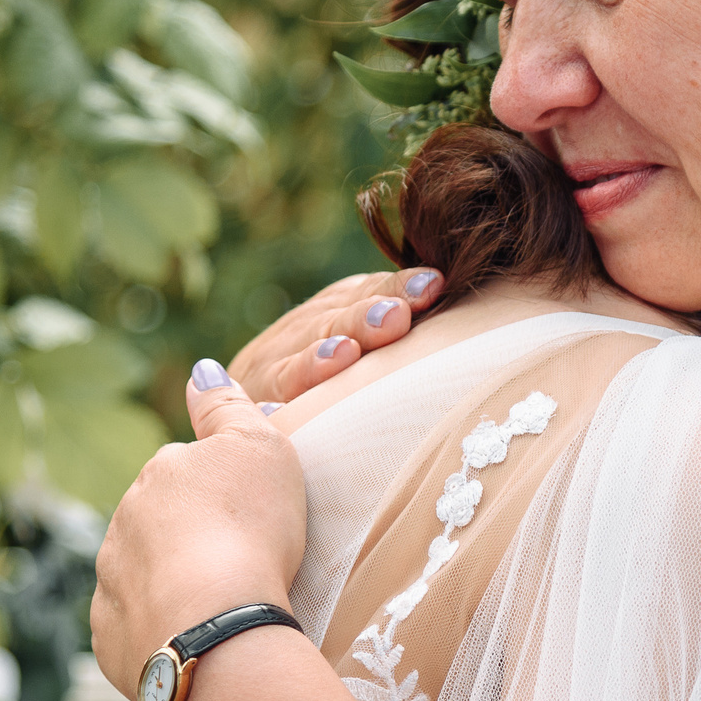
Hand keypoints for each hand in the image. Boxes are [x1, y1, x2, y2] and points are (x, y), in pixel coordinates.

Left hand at [89, 363, 308, 700]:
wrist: (219, 627)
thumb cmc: (250, 530)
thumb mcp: (259, 447)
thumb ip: (226, 405)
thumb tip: (200, 370)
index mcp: (157, 475)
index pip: (183, 473)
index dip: (218, 493)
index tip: (248, 515)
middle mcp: (122, 525)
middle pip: (157, 524)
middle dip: (187, 538)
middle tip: (237, 562)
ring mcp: (111, 585)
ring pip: (141, 576)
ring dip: (170, 584)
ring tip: (217, 606)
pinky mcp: (110, 639)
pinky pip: (135, 628)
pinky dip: (159, 629)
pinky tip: (194, 637)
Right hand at [229, 266, 446, 402]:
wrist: (248, 410)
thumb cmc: (333, 380)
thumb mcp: (360, 342)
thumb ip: (394, 322)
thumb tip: (454, 292)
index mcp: (330, 312)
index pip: (365, 294)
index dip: (396, 289)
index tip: (435, 285)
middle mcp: (295, 336)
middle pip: (331, 323)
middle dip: (363, 319)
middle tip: (396, 317)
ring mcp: (266, 374)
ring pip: (291, 366)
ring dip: (316, 361)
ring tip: (344, 354)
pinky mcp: (246, 412)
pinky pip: (255, 415)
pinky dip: (267, 413)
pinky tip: (277, 412)